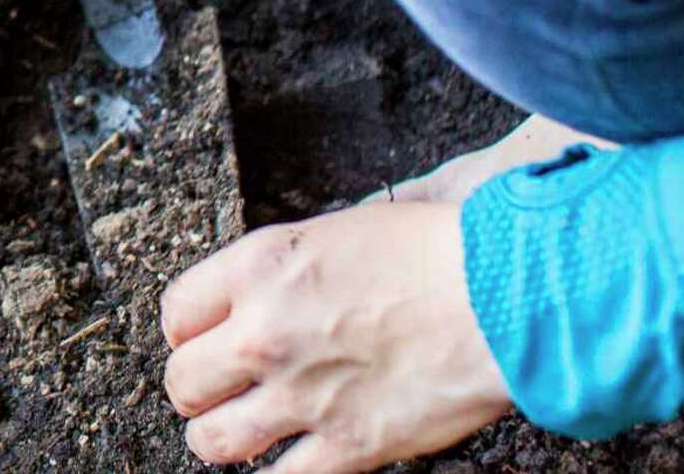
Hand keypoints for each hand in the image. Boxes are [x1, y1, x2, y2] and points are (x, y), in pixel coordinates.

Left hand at [161, 200, 510, 471]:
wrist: (506, 293)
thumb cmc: (438, 251)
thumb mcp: (338, 232)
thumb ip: (287, 269)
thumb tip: (268, 289)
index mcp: (259, 268)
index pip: (176, 312)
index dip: (187, 333)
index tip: (203, 341)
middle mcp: (266, 332)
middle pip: (183, 380)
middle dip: (196, 388)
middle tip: (218, 389)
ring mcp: (303, 393)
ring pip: (213, 441)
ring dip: (218, 439)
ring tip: (237, 433)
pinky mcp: (350, 444)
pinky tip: (288, 463)